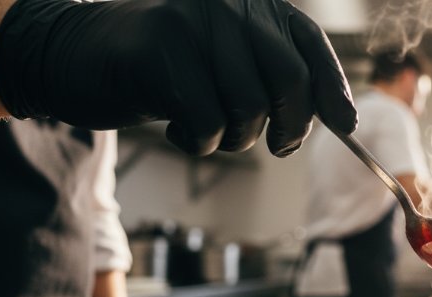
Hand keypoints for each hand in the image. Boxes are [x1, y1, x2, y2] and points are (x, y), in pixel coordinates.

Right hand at [0, 0, 356, 155]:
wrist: (85, 57)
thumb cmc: (170, 72)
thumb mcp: (230, 68)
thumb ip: (277, 81)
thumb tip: (343, 120)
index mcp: (253, 6)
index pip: (310, 46)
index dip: (333, 88)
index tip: (346, 126)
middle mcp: (229, 4)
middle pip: (289, 79)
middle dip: (292, 126)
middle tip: (280, 147)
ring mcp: (194, 21)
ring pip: (249, 106)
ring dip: (237, 140)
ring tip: (211, 133)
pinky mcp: (161, 48)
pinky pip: (208, 120)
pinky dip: (201, 142)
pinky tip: (181, 132)